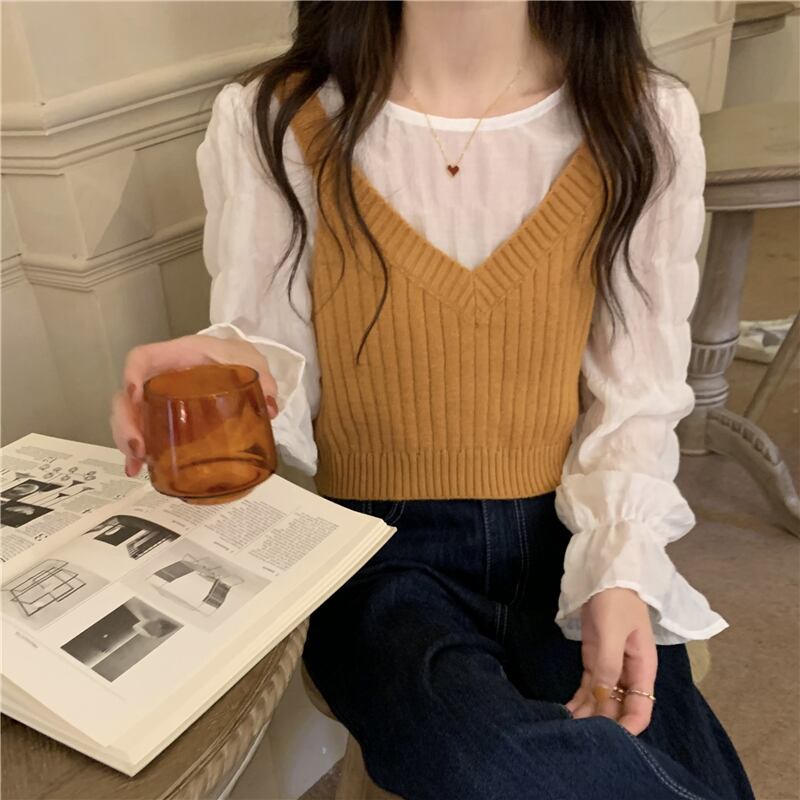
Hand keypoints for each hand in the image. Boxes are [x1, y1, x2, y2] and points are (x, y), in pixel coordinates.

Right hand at [110, 335, 277, 477]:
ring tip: (137, 463)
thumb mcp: (250, 361)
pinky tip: (136, 469)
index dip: (131, 373)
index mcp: (177, 356)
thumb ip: (263, 380)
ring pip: (129, 417)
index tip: (134, 394)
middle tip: (139, 447)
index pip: (142, 357)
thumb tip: (271, 408)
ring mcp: (157, 399)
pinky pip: (142, 432)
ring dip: (127, 441)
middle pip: (127, 396)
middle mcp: (159, 376)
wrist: (235, 361)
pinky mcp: (162, 418)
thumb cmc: (235, 356)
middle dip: (126, 423)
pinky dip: (136, 452)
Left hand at [565, 587, 656, 734]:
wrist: (606, 573)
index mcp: (643, 667)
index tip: (609, 741)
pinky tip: (566, 713)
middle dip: (603, 724)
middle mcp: (629, 672)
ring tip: (567, 730)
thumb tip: (603, 700)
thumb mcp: (613, 632)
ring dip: (588, 715)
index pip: (642, 708)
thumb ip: (609, 665)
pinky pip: (590, 687)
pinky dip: (580, 700)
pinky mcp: (595, 659)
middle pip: (619, 708)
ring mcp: (611, 666)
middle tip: (578, 737)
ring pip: (602, 700)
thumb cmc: (616, 599)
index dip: (629, 727)